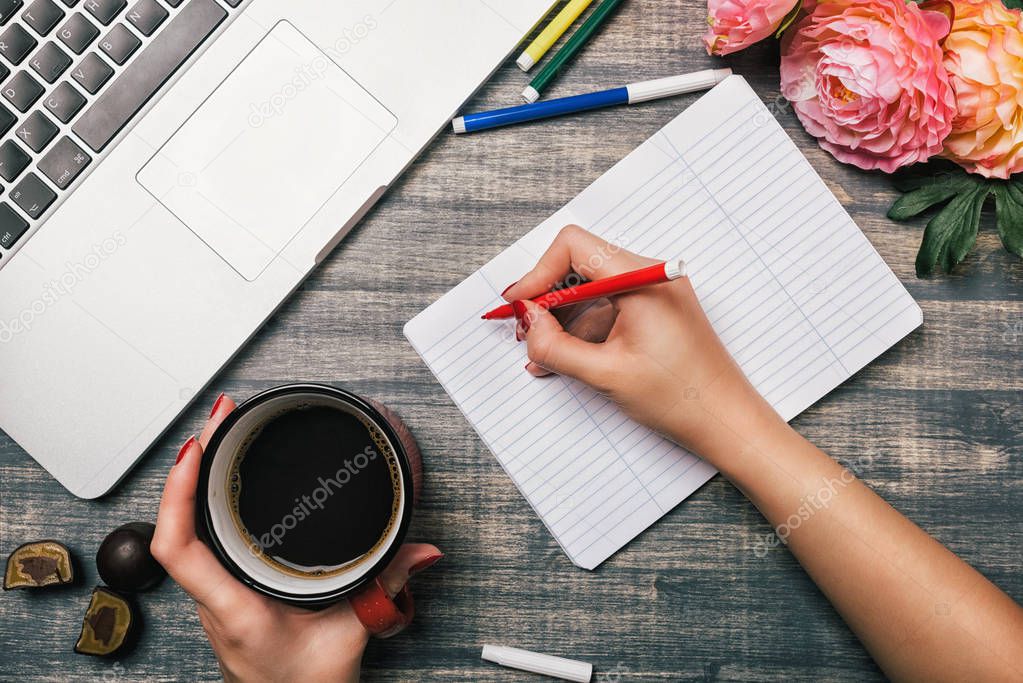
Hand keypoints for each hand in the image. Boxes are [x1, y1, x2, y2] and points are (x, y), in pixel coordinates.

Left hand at [152, 395, 441, 682]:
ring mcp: (212, 597)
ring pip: (179, 531)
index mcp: (235, 609)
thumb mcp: (349, 637)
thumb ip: (384, 590)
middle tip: (218, 418)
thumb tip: (419, 553)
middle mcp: (213, 601)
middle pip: (174, 524)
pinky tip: (215, 479)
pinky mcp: (219, 593)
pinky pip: (194, 542)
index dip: (179, 494)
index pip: (180, 548)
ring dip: (191, 480)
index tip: (198, 449)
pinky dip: (199, 501)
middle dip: (190, 463)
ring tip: (215, 435)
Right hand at [502, 225, 778, 458]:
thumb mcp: (606, 374)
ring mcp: (651, 296)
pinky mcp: (651, 316)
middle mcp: (647, 277)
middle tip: (523, 330)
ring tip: (540, 355)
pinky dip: (580, 333)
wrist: (726, 423)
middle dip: (546, 299)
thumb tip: (526, 322)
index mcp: (642, 278)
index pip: (574, 247)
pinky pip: (605, 312)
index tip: (519, 304)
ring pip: (588, 293)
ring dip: (560, 321)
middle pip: (579, 267)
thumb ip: (556, 346)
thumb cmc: (681, 397)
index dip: (538, 273)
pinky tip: (562, 360)